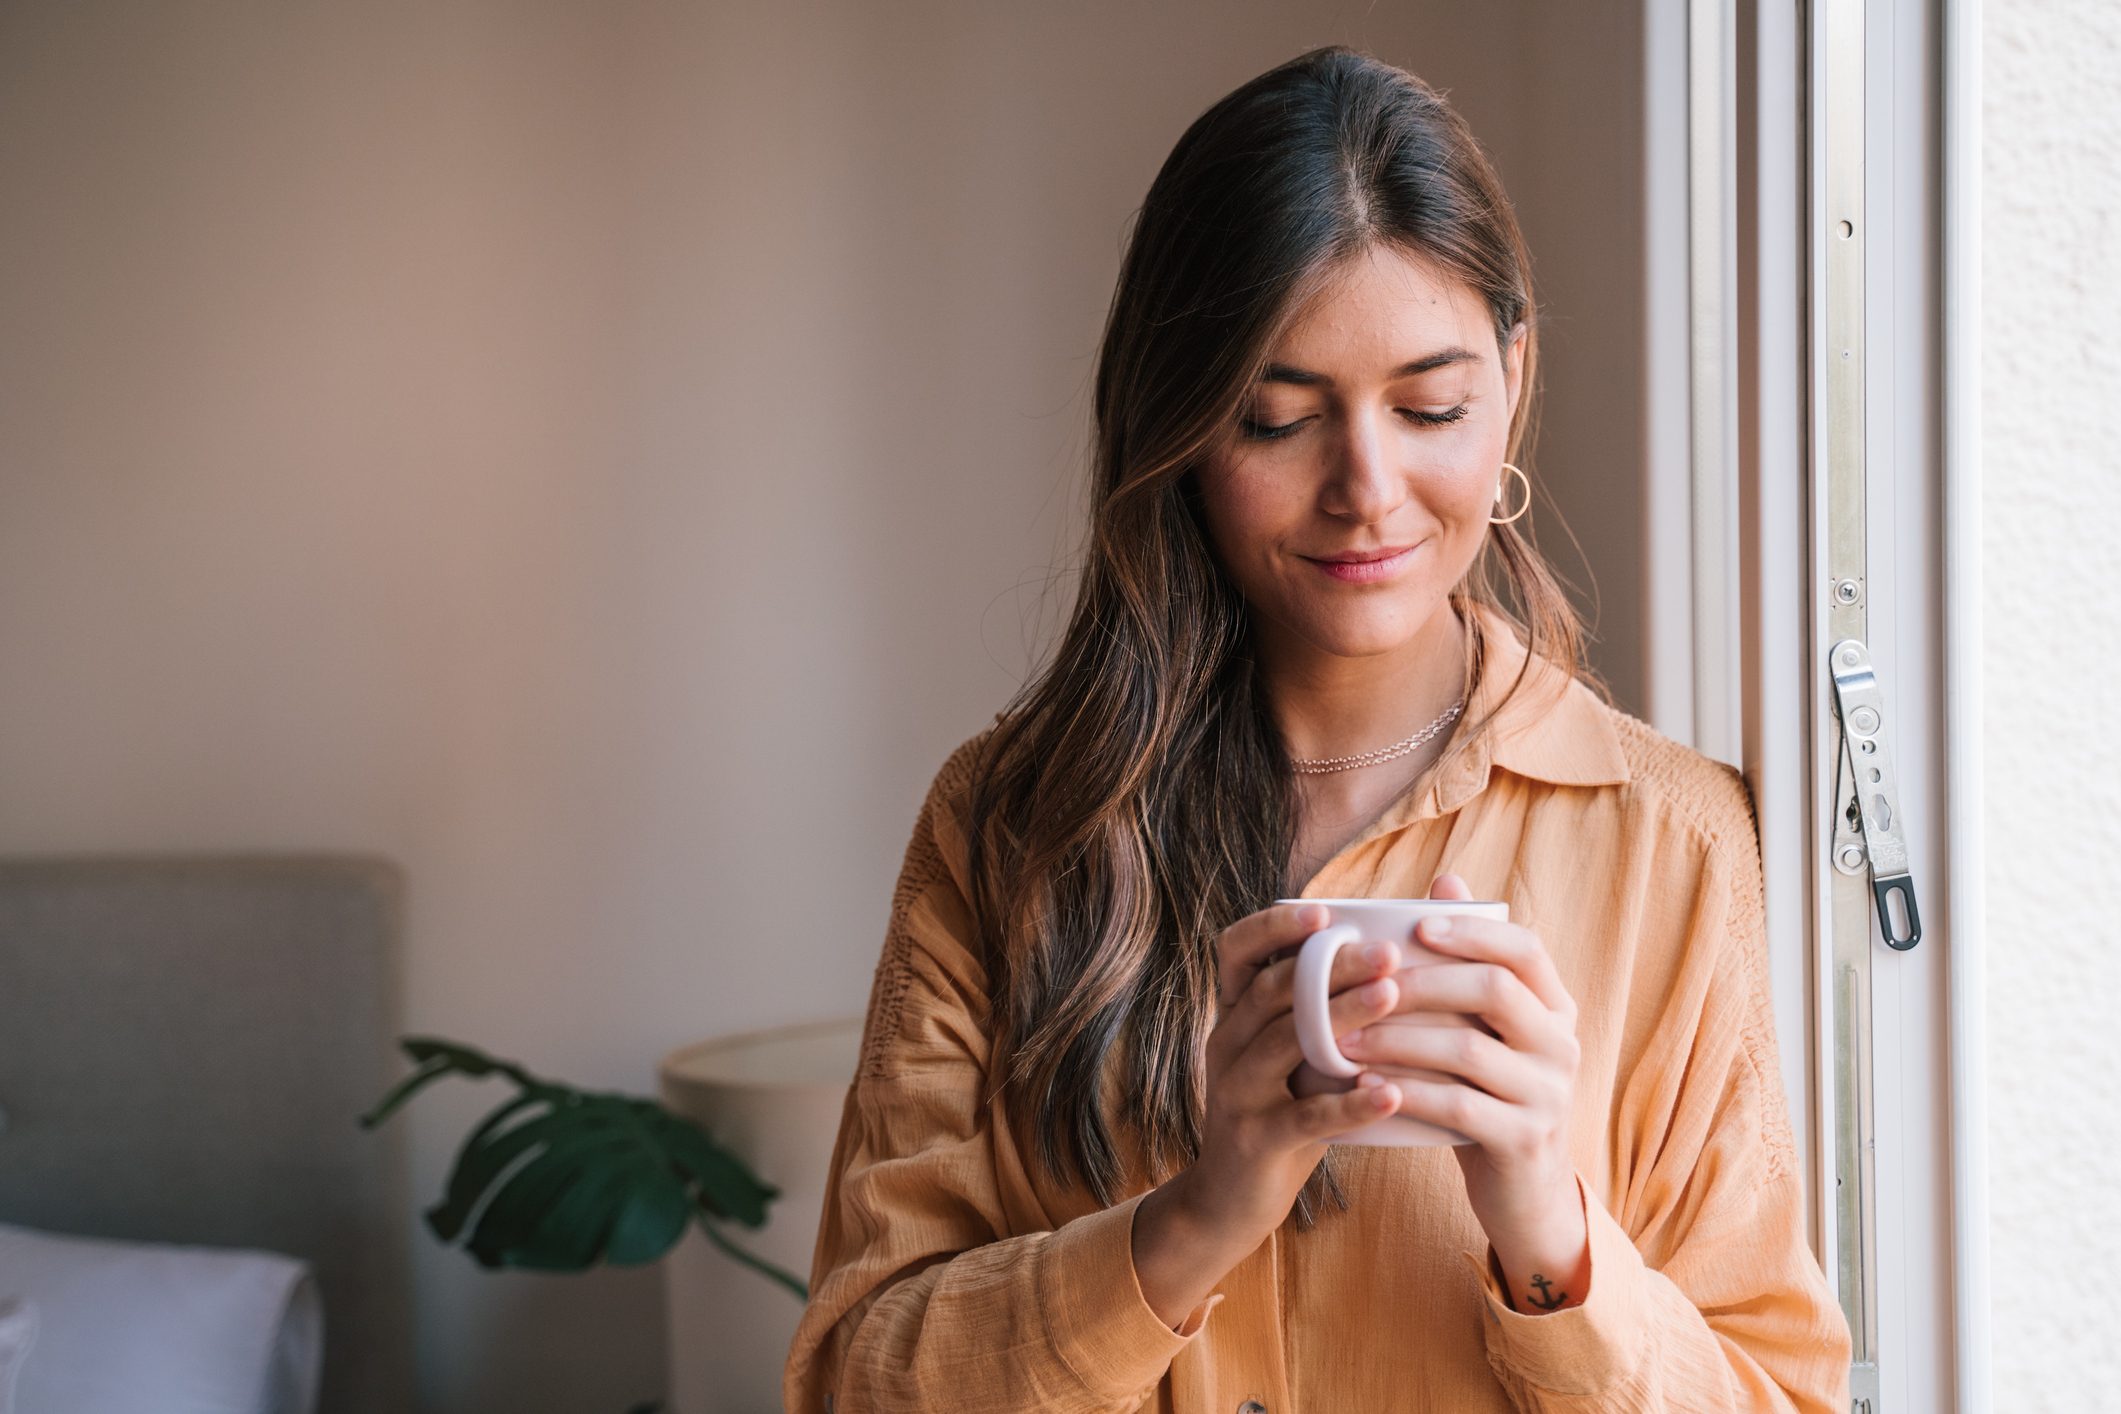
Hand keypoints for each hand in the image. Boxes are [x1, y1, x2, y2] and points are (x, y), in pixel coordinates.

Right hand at [1181, 901, 1413, 1243]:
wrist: (1231, 1201)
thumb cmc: (1281, 1115)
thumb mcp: (1291, 1059)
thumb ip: (1320, 1017)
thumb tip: (1393, 963)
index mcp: (1233, 1016)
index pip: (1237, 951)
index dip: (1274, 927)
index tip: (1326, 912)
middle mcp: (1226, 1044)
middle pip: (1276, 989)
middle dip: (1333, 965)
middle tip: (1390, 952)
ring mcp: (1235, 1092)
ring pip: (1288, 1041)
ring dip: (1344, 1015)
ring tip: (1394, 997)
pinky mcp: (1255, 1141)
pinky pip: (1306, 1116)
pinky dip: (1351, 1105)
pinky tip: (1392, 1094)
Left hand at [1336, 873, 1588, 1310]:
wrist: (1523, 1192)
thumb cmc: (1488, 1093)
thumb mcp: (1484, 1028)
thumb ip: (1467, 963)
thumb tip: (1446, 879)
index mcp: (1555, 1008)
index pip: (1524, 948)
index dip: (1471, 930)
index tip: (1416, 925)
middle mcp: (1562, 1044)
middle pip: (1494, 989)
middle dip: (1420, 980)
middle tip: (1358, 983)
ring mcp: (1549, 1094)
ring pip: (1468, 1049)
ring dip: (1397, 1037)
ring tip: (1341, 1037)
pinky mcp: (1524, 1141)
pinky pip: (1460, 1106)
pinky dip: (1408, 1090)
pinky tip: (1365, 1084)